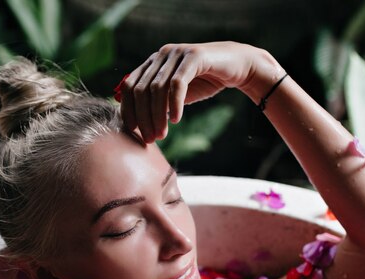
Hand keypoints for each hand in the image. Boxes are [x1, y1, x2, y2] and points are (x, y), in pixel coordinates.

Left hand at [118, 41, 281, 142]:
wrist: (237, 67)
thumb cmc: (204, 82)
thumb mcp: (175, 95)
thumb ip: (157, 103)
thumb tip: (137, 124)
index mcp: (152, 63)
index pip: (129, 86)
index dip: (128, 109)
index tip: (132, 132)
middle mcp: (161, 54)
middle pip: (141, 89)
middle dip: (143, 118)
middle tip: (150, 139)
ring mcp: (177, 53)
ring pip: (157, 88)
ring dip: (158, 115)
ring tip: (162, 135)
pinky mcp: (194, 56)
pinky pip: (178, 84)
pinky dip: (175, 104)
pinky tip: (177, 120)